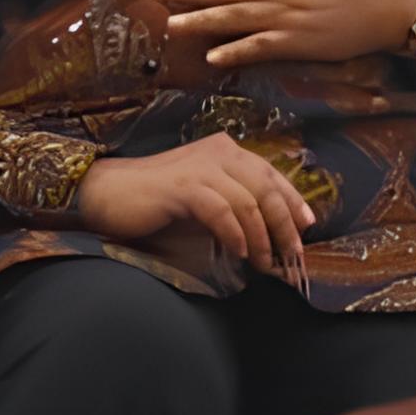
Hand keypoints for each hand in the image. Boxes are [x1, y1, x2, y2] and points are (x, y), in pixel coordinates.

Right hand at [69, 135, 312, 283]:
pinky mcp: (183, 186)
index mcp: (226, 151)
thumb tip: (267, 236)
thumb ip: (232, 209)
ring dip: (262, 236)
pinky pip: (221, 210)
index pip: (271, 174)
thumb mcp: (203, 203)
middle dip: (285, 223)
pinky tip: (239, 253)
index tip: (308, 226)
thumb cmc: (156, 204)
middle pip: (267, 187)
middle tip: (293, 254)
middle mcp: (219, 152)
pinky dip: (235, 234)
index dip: (293, 200)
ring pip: (248, 200)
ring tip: (265, 263)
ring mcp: (201, 167)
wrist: (107, 195)